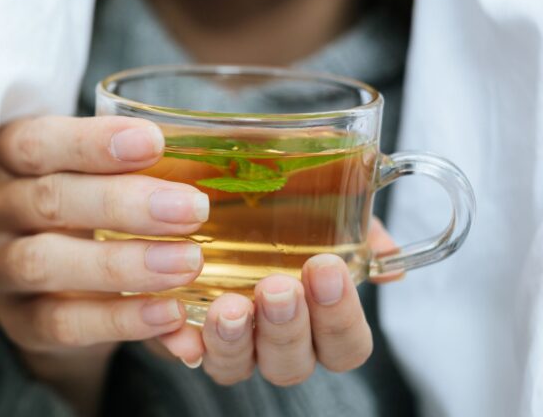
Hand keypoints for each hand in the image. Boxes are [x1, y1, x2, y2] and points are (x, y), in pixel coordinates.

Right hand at [0, 115, 208, 414]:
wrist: (47, 283)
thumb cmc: (81, 207)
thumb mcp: (95, 177)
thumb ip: (143, 174)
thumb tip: (219, 172)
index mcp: (9, 157)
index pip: (40, 143)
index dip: (92, 142)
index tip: (154, 142)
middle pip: (49, 200)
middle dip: (124, 204)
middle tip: (192, 209)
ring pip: (46, 262)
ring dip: (122, 264)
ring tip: (188, 263)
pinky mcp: (18, 322)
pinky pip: (62, 322)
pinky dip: (119, 319)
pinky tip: (169, 313)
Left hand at [193, 218, 399, 386]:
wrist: (187, 200)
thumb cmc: (268, 207)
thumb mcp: (317, 202)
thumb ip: (354, 223)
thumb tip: (387, 251)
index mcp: (315, 318)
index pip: (346, 346)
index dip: (342, 318)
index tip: (327, 268)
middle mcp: (273, 341)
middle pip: (293, 364)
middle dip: (288, 327)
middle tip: (278, 287)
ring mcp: (227, 343)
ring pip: (237, 367)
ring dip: (236, 339)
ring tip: (231, 305)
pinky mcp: (180, 333)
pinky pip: (181, 352)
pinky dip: (183, 342)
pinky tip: (181, 324)